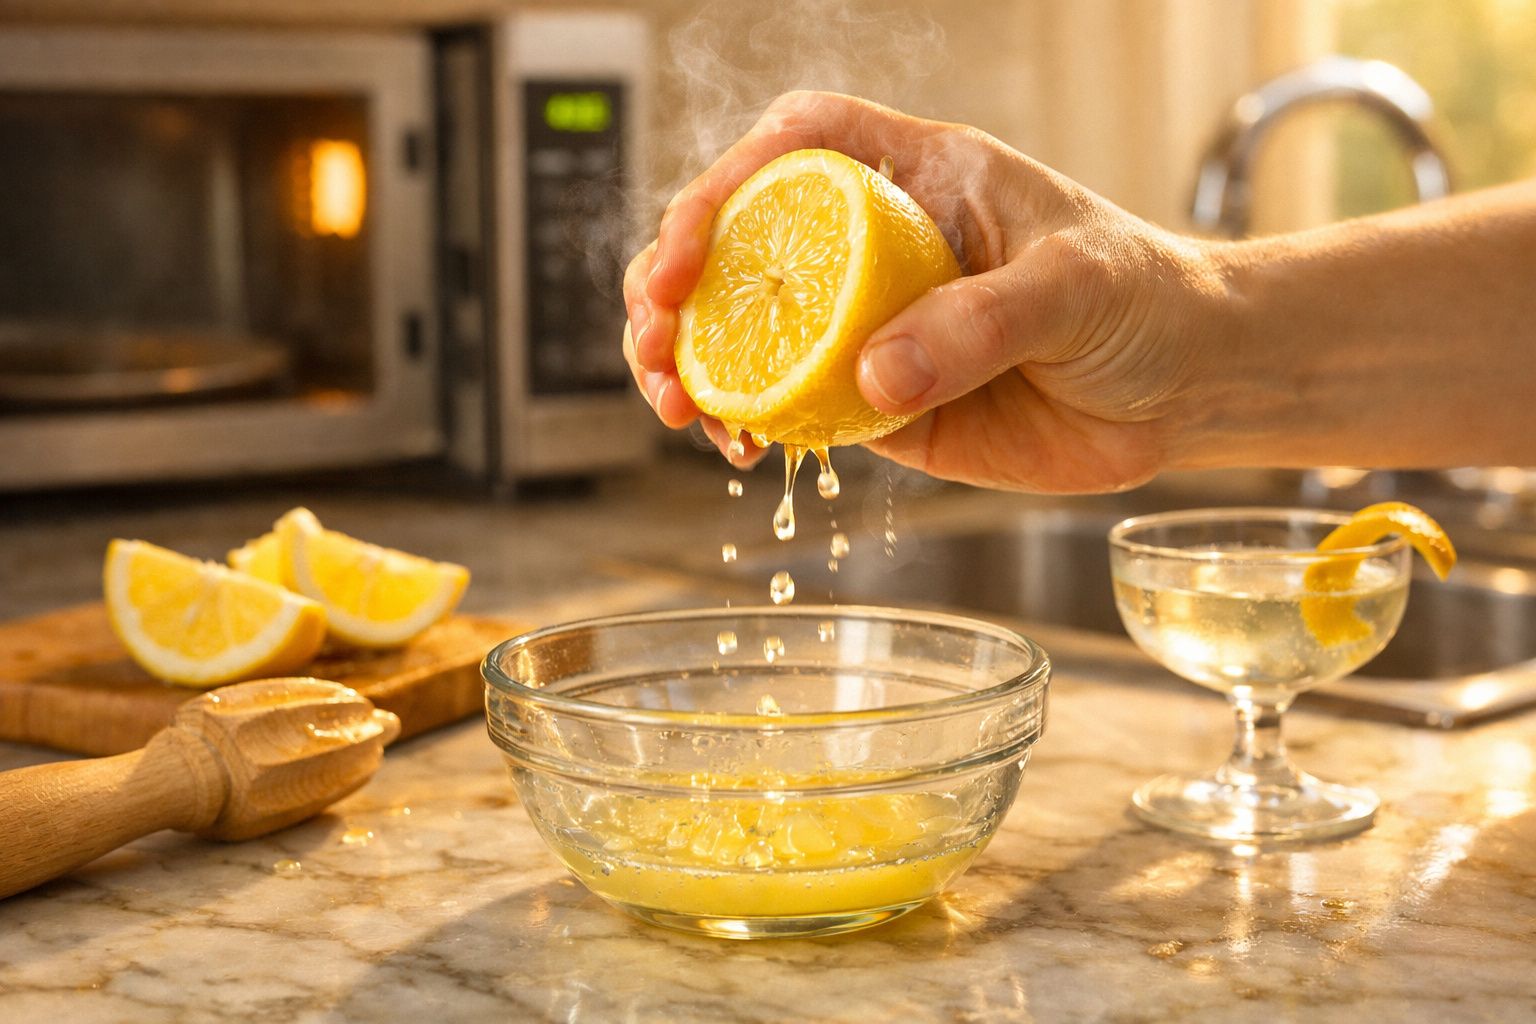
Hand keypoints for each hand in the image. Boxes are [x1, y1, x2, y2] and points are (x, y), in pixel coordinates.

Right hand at [623, 90, 1227, 491]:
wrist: (1187, 389)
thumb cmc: (1146, 299)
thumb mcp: (1072, 288)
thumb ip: (980, 322)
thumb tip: (873, 373)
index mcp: (917, 178)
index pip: (797, 147)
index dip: (727, 182)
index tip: (693, 242)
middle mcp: (876, 248)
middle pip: (743, 240)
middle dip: (676, 282)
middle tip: (656, 335)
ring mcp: (869, 328)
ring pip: (749, 330)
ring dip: (691, 360)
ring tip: (675, 402)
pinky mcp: (878, 403)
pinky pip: (792, 408)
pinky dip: (749, 425)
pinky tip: (737, 448)